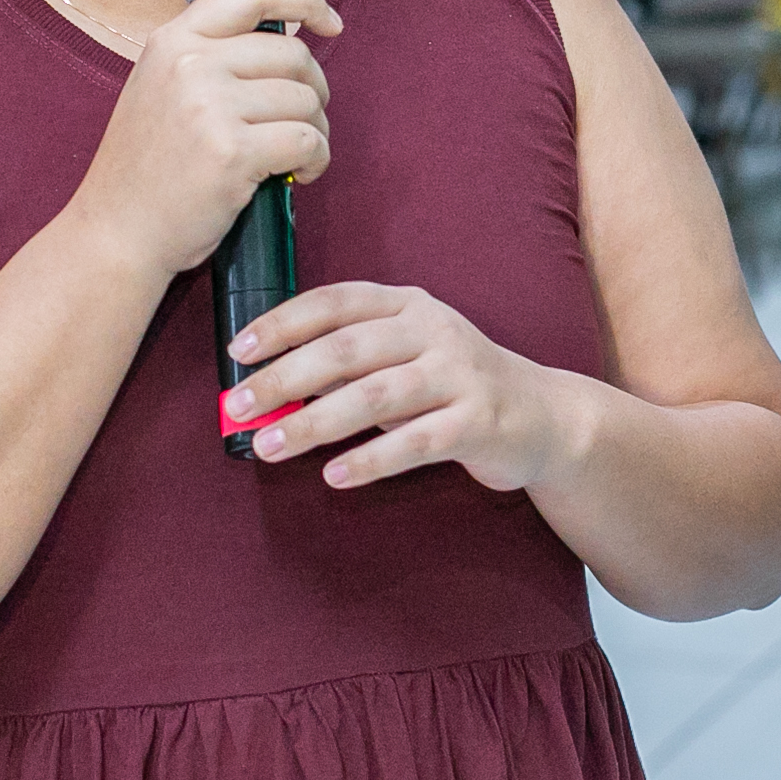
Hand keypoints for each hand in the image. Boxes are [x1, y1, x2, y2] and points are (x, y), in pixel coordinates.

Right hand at [66, 0, 340, 283]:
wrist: (116, 232)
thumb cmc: (146, 169)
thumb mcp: (158, 89)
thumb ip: (206, 57)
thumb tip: (283, 42)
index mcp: (172, 41)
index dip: (303, 0)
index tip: (329, 23)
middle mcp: (190, 64)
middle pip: (292, 55)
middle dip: (314, 91)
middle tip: (302, 123)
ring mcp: (209, 107)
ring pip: (305, 100)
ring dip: (315, 130)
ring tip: (295, 156)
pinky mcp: (232, 153)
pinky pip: (307, 140)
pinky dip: (316, 160)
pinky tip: (300, 175)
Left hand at [224, 282, 566, 492]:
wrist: (542, 416)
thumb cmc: (451, 386)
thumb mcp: (403, 357)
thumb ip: (347, 366)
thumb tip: (271, 392)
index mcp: (407, 306)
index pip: (334, 302)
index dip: (282, 323)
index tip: (238, 351)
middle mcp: (433, 331)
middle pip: (346, 350)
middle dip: (284, 379)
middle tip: (238, 408)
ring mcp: (459, 375)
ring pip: (375, 397)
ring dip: (315, 424)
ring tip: (270, 446)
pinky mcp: (478, 422)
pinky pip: (416, 443)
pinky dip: (371, 460)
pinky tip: (336, 476)